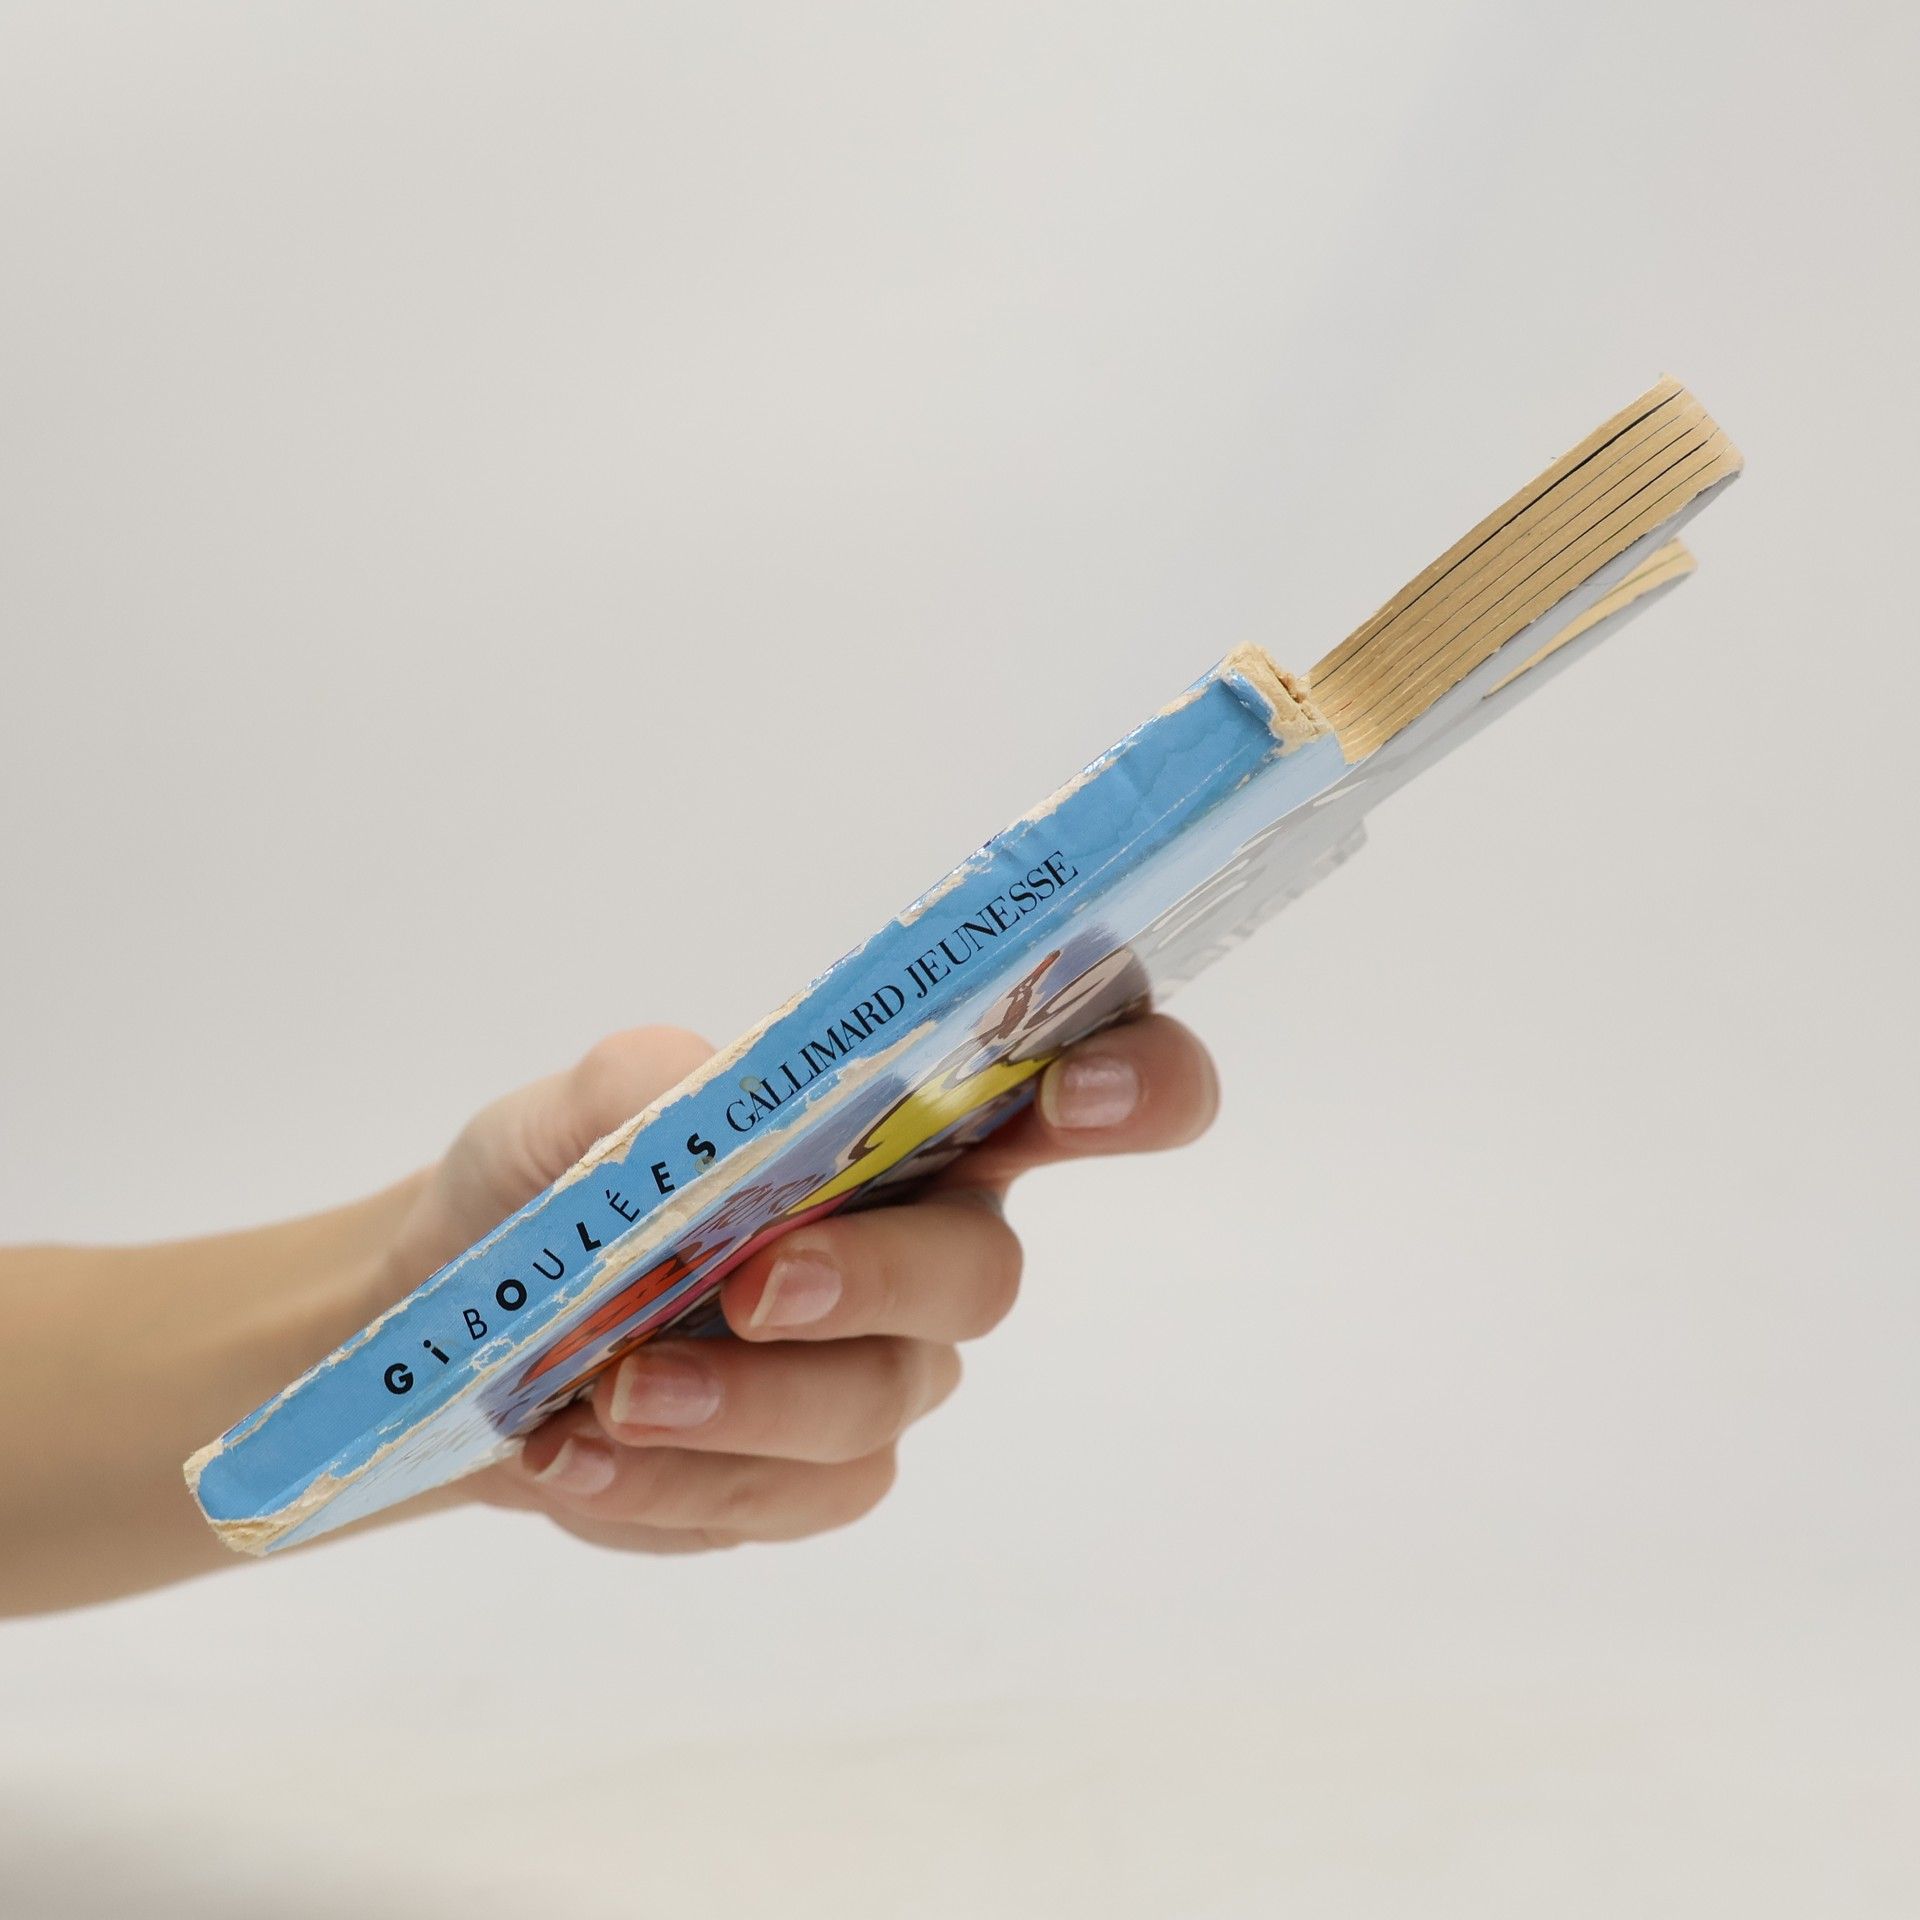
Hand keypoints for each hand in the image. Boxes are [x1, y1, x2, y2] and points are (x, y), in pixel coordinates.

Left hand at [387, 1020, 1218, 1553]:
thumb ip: (643, 1086)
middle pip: (984, 1272)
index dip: (1135, 1080)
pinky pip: (796, 1499)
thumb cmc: (552, 1182)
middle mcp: (924, 1242)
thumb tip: (715, 1106)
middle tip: (760, 1285)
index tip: (1080, 1090)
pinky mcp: (812, 1475)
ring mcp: (877, 1368)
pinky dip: (679, 1483)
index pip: (1073, 1080)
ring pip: (881, 1402)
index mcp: (908, 1119)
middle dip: (881, 1278)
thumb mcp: (569, 1109)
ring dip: (750, 1404)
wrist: (462, 1321)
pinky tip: (572, 1459)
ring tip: (614, 1394)